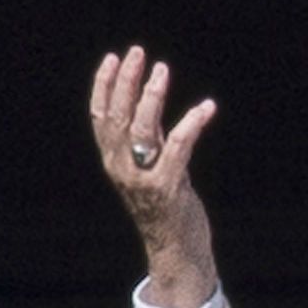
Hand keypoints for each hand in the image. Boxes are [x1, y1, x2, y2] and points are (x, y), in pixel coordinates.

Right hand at [87, 45, 222, 307]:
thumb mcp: (153, 168)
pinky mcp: (168, 188)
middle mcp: (123, 169)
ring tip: (162, 70)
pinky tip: (207, 107)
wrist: (176, 253)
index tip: (113, 58)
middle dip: (125, 82)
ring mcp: (143, 180)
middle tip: (137, 53)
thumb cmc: (167, 209)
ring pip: (142, 130)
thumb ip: (151, 139)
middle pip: (117, 118)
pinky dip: (192, 124)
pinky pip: (179, 148)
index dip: (104, 86)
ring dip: (152, 96)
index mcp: (114, 162)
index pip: (100, 118)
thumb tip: (152, 101)